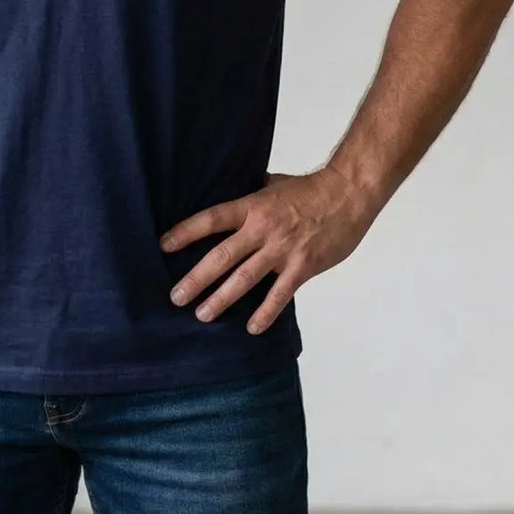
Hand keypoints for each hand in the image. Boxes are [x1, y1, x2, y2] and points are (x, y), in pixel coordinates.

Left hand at [158, 166, 378, 334]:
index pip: (212, 220)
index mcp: (253, 207)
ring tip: (202, 315)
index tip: (163, 245)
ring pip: (245, 278)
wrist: (349, 194)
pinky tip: (252, 328)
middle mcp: (263, 229)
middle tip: (176, 297)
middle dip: (196, 278)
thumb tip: (229, 194)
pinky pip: (280, 295)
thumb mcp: (273, 185)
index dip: (186, 232)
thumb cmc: (311, 189)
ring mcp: (282, 250)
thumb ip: (251, 196)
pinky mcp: (303, 267)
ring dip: (221, 298)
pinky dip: (265, 313)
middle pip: (222, 256)